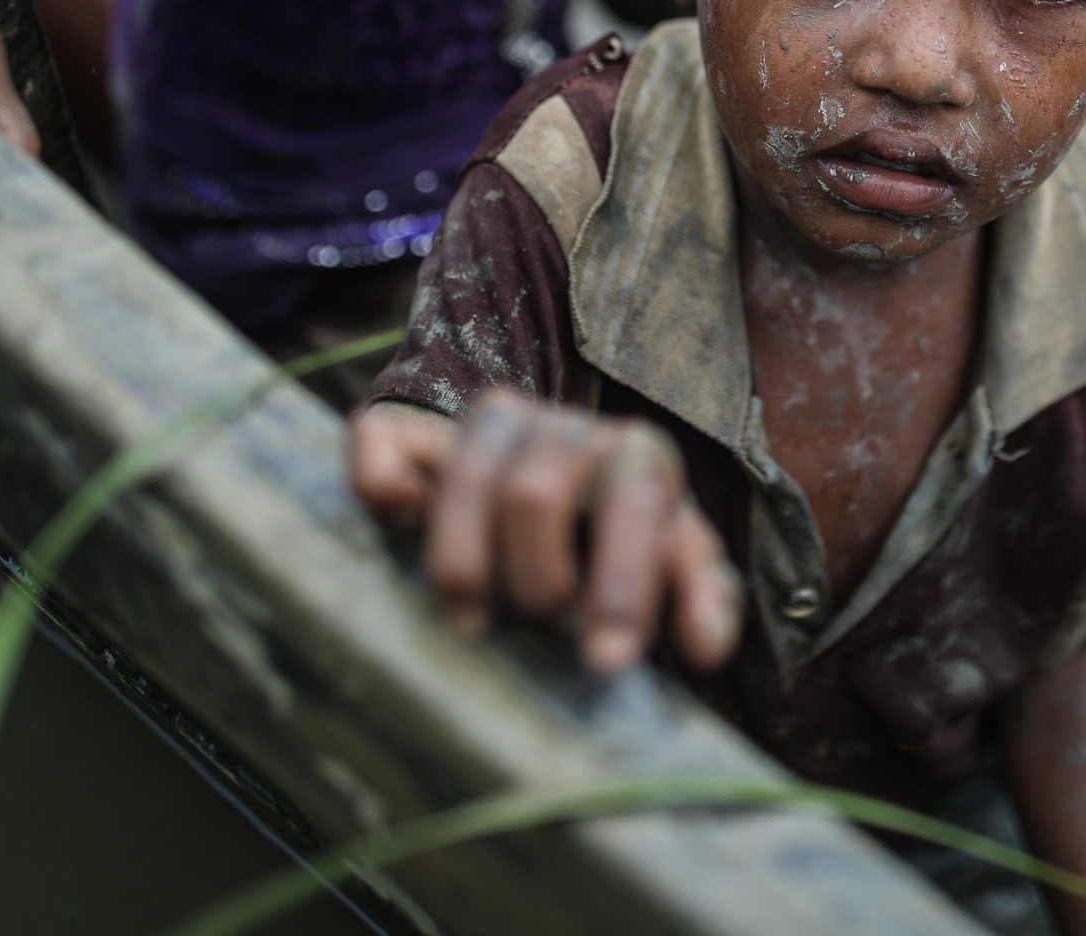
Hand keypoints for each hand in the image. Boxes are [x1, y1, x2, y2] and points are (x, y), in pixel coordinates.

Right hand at [351, 393, 744, 673]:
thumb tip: (703, 648)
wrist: (557, 481)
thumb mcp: (676, 563)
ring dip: (466, 562)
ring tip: (473, 624)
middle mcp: (564, 427)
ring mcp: (489, 422)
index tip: (604, 662)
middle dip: (537, 582)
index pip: (634, 504)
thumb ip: (703, 597)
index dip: (620, 585)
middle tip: (539, 628)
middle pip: (534, 493)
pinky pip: (385, 438)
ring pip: (466, 472)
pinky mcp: (418, 428)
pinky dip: (383, 482)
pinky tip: (400, 523)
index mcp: (638, 455)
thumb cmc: (621, 543)